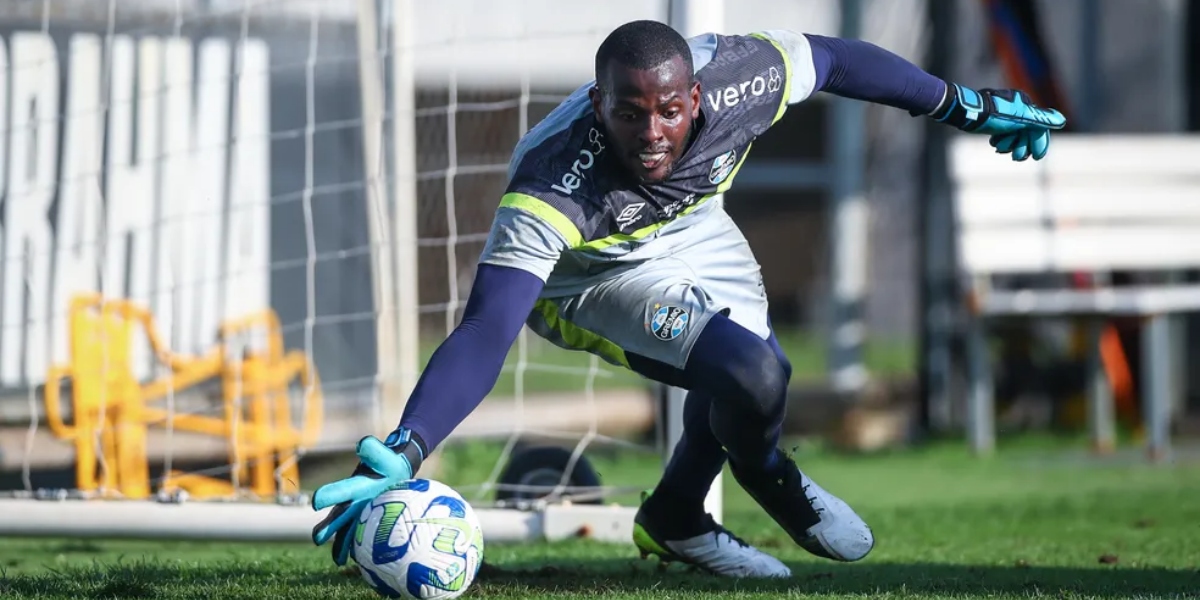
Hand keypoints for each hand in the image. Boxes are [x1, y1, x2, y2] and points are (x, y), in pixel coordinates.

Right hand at [311, 428, 424, 565]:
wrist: (397, 469)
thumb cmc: (389, 462)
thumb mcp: (382, 456)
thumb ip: (373, 451)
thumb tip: (363, 444)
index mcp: (354, 486)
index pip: (340, 491)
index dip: (330, 496)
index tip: (316, 503)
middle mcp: (353, 501)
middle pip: (340, 515)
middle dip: (330, 527)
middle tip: (317, 538)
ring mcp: (360, 513)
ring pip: (349, 530)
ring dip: (343, 544)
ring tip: (338, 561)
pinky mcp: (369, 521)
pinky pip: (363, 536)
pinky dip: (360, 547)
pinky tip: (360, 561)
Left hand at [929, 83, 1065, 160]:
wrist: (968, 112)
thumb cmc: (993, 114)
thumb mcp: (1019, 118)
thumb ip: (1039, 120)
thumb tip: (1061, 121)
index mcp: (1026, 106)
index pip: (1040, 128)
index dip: (1040, 143)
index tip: (1038, 157)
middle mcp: (1018, 110)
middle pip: (1027, 134)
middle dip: (1022, 147)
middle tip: (1016, 158)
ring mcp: (1006, 117)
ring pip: (1015, 136)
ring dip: (1010, 146)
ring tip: (1001, 149)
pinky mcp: (994, 122)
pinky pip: (1004, 135)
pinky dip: (1001, 142)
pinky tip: (994, 144)